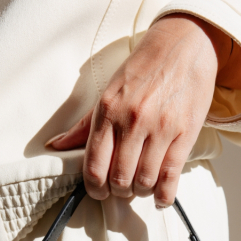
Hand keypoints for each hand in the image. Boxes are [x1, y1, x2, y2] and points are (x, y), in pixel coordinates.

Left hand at [45, 14, 240, 206]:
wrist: (184, 44)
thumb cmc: (143, 70)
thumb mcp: (108, 92)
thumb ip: (84, 125)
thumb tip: (55, 146)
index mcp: (108, 111)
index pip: (94, 166)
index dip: (95, 189)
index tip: (99, 192)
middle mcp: (132, 120)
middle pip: (120, 179)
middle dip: (119, 192)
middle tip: (122, 188)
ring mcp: (160, 128)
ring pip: (144, 181)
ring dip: (141, 192)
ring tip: (141, 186)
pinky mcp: (185, 133)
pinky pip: (171, 177)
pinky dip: (164, 195)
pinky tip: (160, 196)